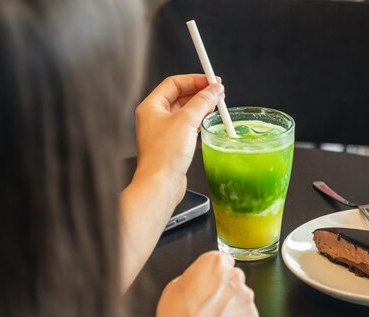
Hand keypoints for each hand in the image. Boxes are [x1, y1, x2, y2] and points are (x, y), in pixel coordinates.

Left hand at [134, 74, 223, 203]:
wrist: (160, 183)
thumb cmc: (164, 155)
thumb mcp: (187, 121)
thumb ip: (202, 102)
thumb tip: (214, 89)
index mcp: (151, 106)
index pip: (173, 83)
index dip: (194, 80)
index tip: (211, 80)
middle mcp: (154, 117)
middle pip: (179, 96)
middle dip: (199, 93)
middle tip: (217, 93)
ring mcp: (162, 132)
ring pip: (184, 112)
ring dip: (200, 107)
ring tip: (216, 106)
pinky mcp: (171, 145)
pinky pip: (186, 126)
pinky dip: (198, 122)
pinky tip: (207, 122)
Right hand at [156, 251, 258, 316]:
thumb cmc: (177, 315)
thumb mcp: (175, 285)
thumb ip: (194, 277)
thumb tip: (199, 282)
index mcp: (216, 262)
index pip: (222, 260)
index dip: (214, 273)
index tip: (208, 283)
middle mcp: (236, 275)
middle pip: (234, 277)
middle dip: (226, 287)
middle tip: (210, 302)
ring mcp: (247, 296)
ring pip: (242, 296)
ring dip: (232, 304)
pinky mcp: (253, 316)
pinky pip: (246, 315)